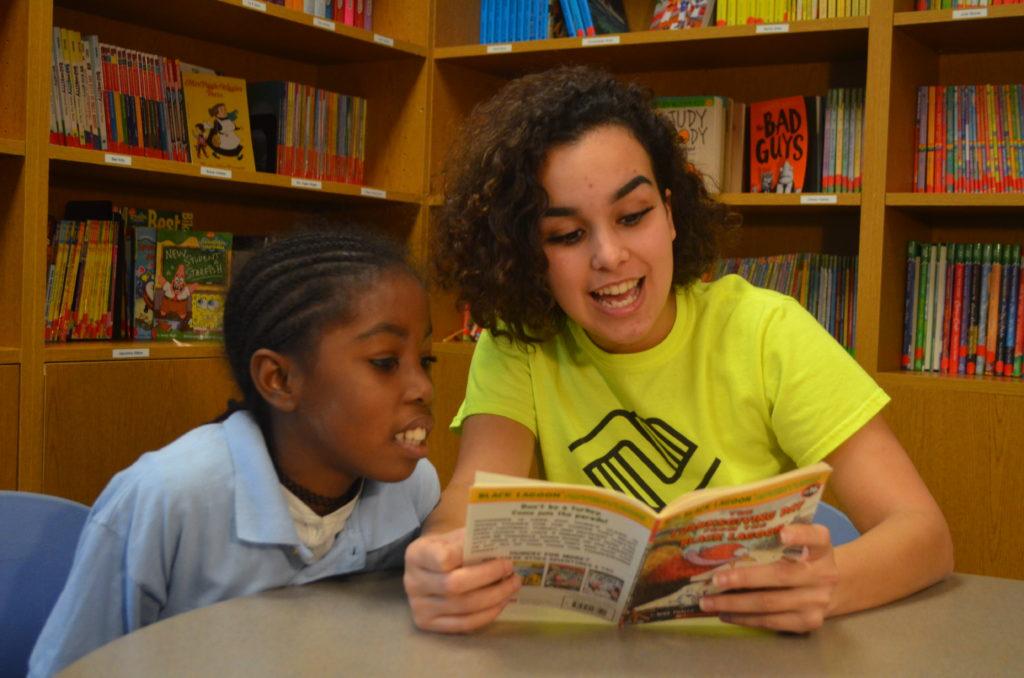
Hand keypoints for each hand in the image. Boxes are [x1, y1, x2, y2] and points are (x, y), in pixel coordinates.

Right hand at [403, 527, 521, 633]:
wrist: (430, 566)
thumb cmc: (447, 548)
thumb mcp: (454, 536)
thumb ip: (473, 540)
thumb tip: (504, 545)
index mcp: (416, 554)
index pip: (443, 558)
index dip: (470, 556)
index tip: (496, 551)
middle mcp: (412, 582)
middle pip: (455, 585)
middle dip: (489, 577)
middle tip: (510, 568)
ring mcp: (419, 606)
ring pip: (464, 607)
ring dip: (495, 597)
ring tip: (512, 585)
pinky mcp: (428, 624)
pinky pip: (464, 624)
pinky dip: (488, 614)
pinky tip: (501, 602)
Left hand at [697, 523, 840, 632]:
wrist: (830, 589)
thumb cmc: (802, 558)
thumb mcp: (800, 542)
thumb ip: (776, 535)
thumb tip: (728, 534)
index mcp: (822, 547)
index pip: (815, 536)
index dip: (799, 535)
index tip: (782, 533)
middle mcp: (824, 574)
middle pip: (781, 575)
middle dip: (744, 578)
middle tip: (715, 580)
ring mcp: (817, 600)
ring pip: (770, 603)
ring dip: (735, 603)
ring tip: (709, 602)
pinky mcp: (809, 622)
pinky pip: (772, 622)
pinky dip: (745, 618)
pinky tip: (726, 613)